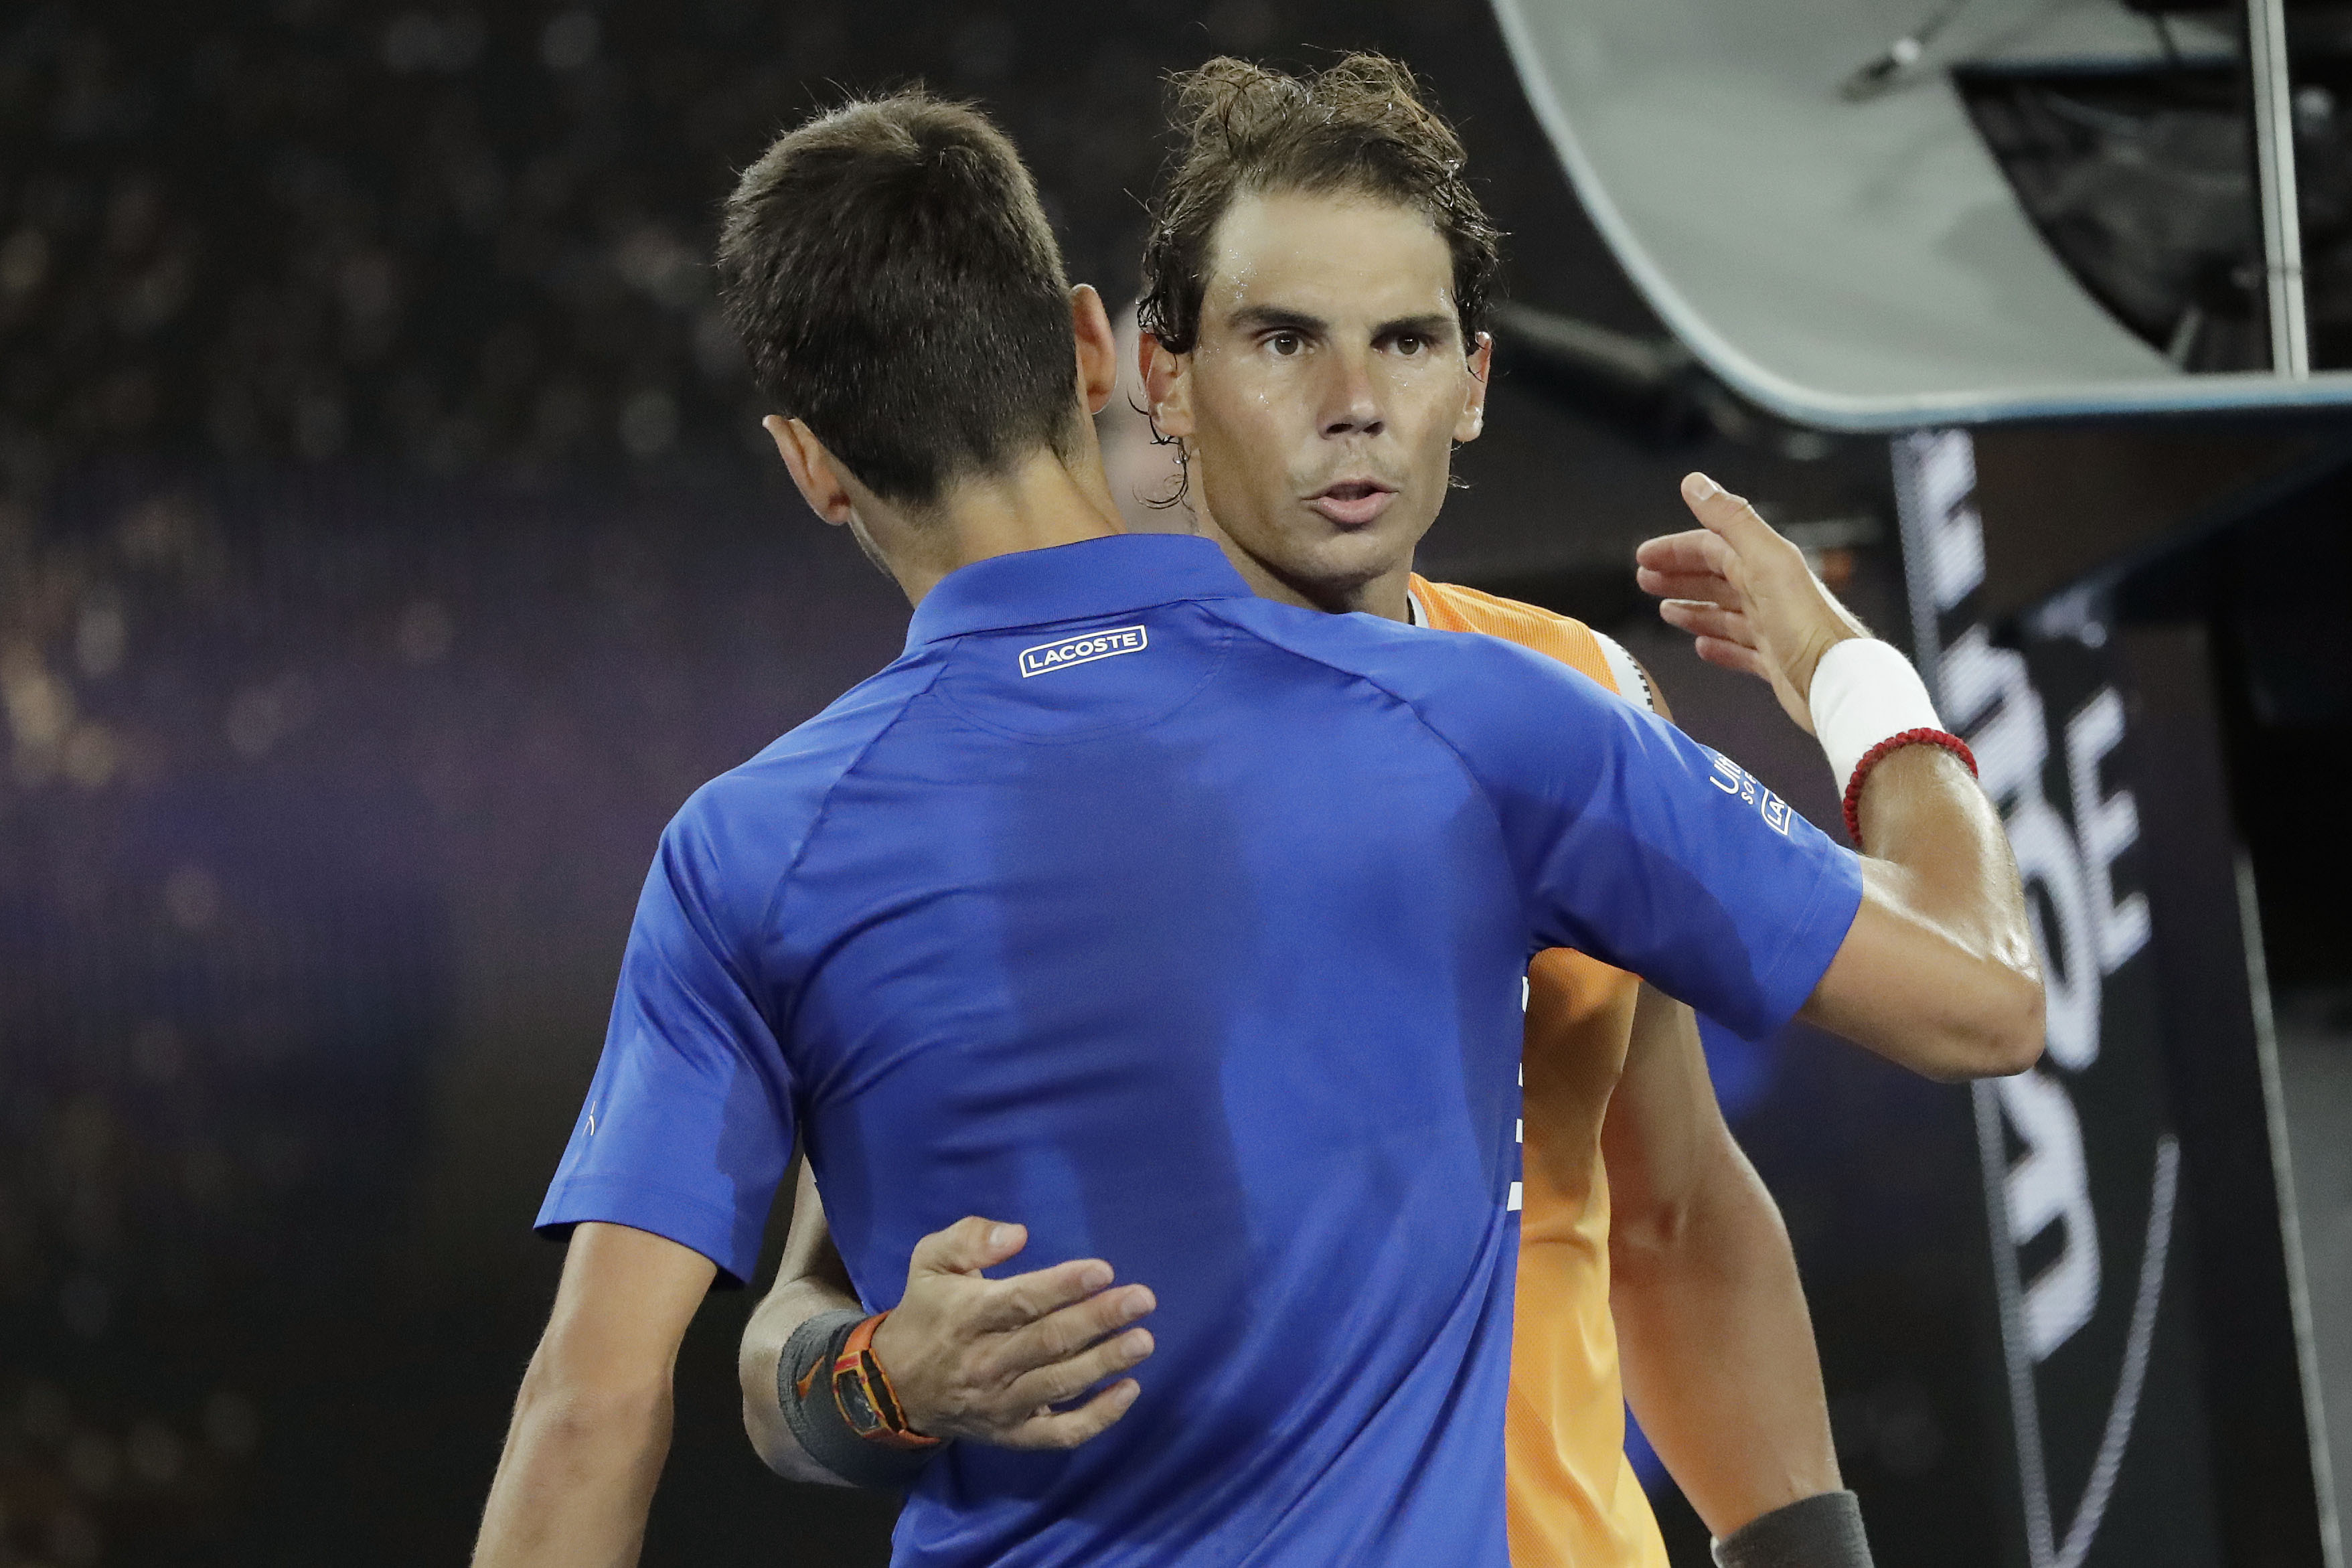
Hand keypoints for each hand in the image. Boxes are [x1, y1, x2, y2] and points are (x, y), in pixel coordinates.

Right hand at [868, 1217, 1154, 1449]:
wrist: (894, 1387)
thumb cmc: (927, 1313)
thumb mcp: (930, 1262)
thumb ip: (968, 1238)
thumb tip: (1017, 1234)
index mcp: (966, 1316)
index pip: (1020, 1302)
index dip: (1063, 1286)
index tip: (1103, 1271)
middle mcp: (985, 1362)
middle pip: (1049, 1342)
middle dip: (1099, 1320)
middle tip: (1143, 1300)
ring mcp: (1001, 1403)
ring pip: (1059, 1385)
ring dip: (1105, 1363)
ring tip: (1144, 1341)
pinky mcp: (1013, 1433)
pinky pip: (1059, 1434)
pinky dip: (1098, 1419)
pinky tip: (1129, 1391)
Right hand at [1634, 473, 1871, 733]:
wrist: (1835, 681)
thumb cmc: (1806, 624)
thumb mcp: (1765, 561)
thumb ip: (1732, 520)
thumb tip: (1696, 482)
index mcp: (1766, 564)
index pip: (1713, 546)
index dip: (1677, 548)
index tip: (1645, 555)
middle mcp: (1770, 593)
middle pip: (1716, 577)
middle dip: (1679, 575)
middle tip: (1645, 580)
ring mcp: (1772, 628)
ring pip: (1724, 612)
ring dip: (1693, 608)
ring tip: (1665, 611)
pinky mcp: (1775, 661)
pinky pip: (1740, 649)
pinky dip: (1718, 646)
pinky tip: (1702, 647)